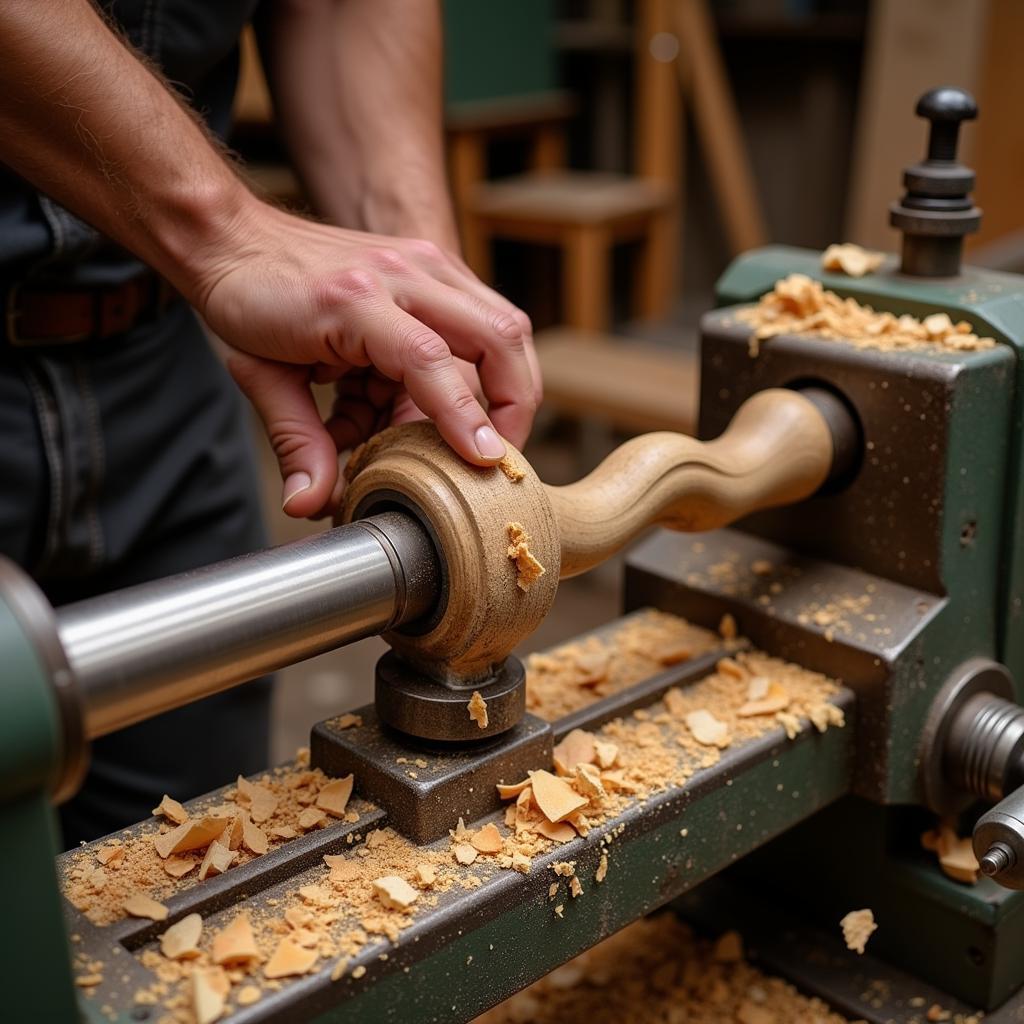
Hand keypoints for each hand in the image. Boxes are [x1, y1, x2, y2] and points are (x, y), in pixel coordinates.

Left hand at [192, 200, 540, 517]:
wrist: (236, 235)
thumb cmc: (249, 300)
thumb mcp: (261, 377)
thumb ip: (297, 443)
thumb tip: (311, 504)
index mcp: (354, 300)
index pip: (430, 362)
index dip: (463, 416)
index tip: (487, 459)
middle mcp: (400, 274)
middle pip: (499, 334)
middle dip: (515, 402)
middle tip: (501, 453)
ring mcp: (422, 264)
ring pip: (503, 323)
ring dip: (504, 384)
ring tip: (468, 430)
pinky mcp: (430, 267)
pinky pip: (479, 318)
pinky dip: (466, 368)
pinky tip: (414, 397)